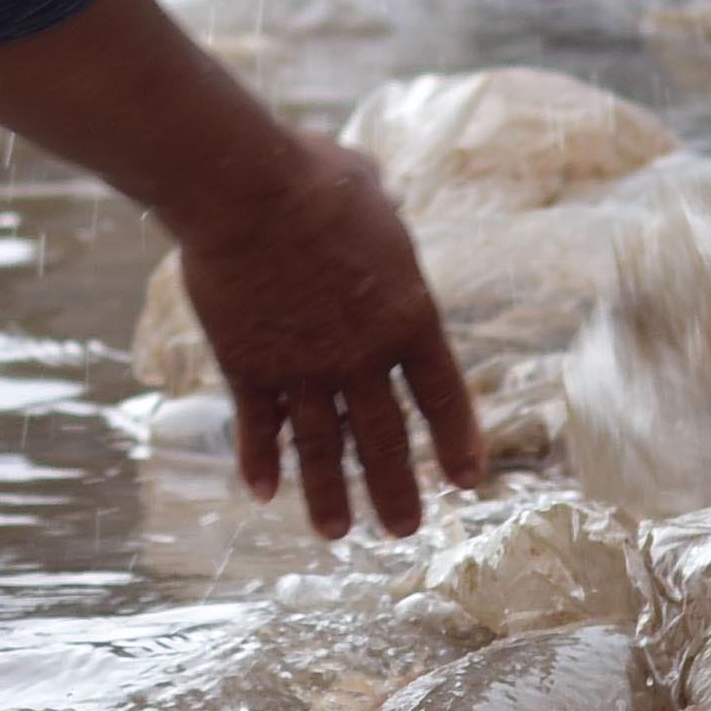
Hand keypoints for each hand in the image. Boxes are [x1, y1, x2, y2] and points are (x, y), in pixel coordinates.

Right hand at [168, 129, 487, 543]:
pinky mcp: (249, 367)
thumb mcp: (367, 190)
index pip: (442, 393)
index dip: (456, 439)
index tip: (466, 479)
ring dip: (330, 495)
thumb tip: (379, 198)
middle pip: (385, 438)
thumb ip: (381, 213)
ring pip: (321, 448)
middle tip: (404, 529)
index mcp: (407, 313)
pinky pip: (257, 426)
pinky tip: (263, 493)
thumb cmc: (310, 176)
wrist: (243, 191)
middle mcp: (361, 356)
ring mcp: (303, 368)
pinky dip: (260, 461)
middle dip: (396, 489)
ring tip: (337, 534)